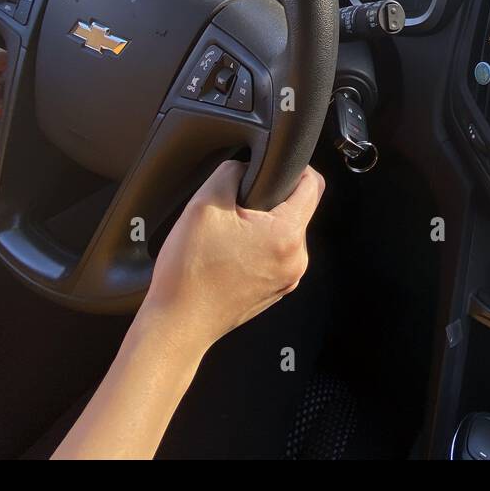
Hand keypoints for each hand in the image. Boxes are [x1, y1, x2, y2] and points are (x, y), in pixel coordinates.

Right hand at [139, 160, 323, 355]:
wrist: (177, 324)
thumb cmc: (189, 274)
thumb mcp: (204, 204)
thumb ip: (231, 172)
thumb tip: (244, 166)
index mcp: (286, 235)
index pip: (313, 185)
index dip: (296, 167)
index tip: (273, 167)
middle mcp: (296, 259)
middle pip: (299, 209)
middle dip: (271, 199)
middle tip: (236, 205)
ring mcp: (287, 278)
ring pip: (285, 232)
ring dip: (262, 223)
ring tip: (228, 233)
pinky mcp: (275, 290)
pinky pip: (275, 255)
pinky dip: (258, 246)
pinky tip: (228, 253)